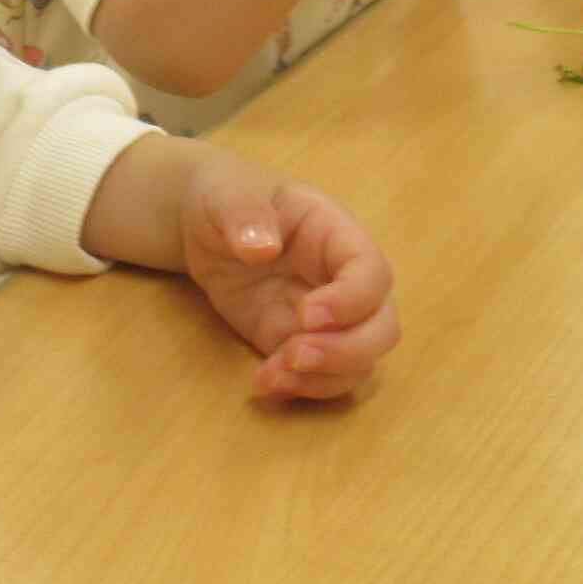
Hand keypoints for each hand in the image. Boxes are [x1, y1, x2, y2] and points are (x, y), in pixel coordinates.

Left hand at [178, 156, 400, 400]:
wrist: (201, 223)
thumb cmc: (226, 197)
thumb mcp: (228, 195)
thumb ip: (245, 215)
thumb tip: (262, 248)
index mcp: (337, 235)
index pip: (371, 273)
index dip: (351, 300)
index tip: (307, 314)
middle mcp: (342, 280)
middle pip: (381, 326)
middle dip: (347, 350)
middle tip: (294, 354)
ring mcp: (324, 318)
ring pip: (359, 360)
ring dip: (322, 378)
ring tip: (270, 377)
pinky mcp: (294, 341)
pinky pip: (318, 376)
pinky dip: (298, 388)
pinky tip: (262, 383)